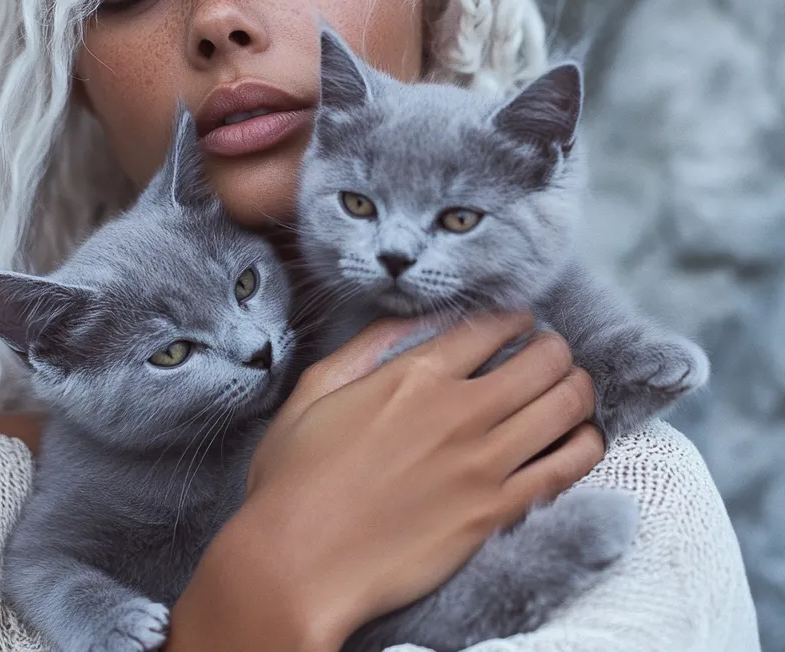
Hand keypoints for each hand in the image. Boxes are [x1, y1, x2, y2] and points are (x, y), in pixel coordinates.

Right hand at [231, 312, 602, 646]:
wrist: (298, 564)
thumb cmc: (295, 478)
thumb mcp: (315, 389)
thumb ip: (367, 346)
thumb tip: (413, 321)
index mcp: (412, 376)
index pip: (488, 328)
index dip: (513, 318)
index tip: (521, 321)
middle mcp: (457, 412)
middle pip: (540, 360)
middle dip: (554, 347)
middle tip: (551, 351)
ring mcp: (482, 464)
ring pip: (563, 406)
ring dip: (577, 387)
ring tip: (572, 386)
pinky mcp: (496, 513)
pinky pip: (566, 468)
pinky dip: (586, 444)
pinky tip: (583, 438)